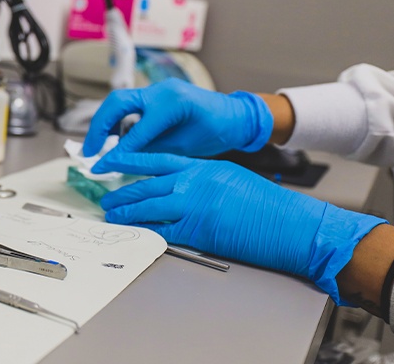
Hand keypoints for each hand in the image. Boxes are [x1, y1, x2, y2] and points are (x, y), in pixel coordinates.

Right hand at [82, 78, 272, 157]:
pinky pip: (131, 104)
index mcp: (173, 103)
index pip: (136, 130)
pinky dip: (118, 120)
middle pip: (118, 102)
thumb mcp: (186, 147)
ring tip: (97, 146)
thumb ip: (154, 150)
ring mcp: (158, 89)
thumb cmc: (218, 132)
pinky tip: (113, 137)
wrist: (234, 116)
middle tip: (89, 151)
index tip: (102, 167)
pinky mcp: (156, 94)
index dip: (118, 151)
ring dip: (105, 121)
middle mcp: (162, 90)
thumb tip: (124, 159)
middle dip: (99, 127)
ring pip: (120, 100)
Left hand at [93, 152, 386, 304]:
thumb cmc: (264, 201)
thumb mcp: (231, 177)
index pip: (157, 159)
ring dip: (126, 212)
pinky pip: (162, 231)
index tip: (112, 162)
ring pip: (149, 207)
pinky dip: (143, 232)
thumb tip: (180, 186)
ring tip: (111, 216)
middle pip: (147, 185)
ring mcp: (194, 206)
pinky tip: (132, 233)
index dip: (131, 161)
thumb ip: (203, 178)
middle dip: (122, 192)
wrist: (287, 221)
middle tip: (106, 199)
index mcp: (202, 166)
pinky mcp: (198, 232)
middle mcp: (194, 182)